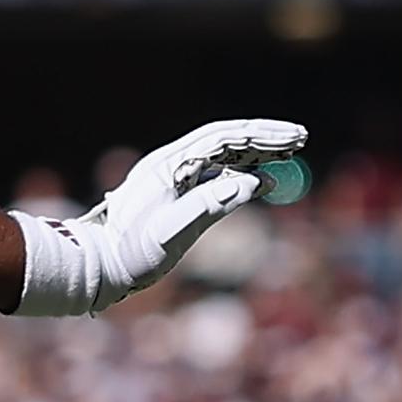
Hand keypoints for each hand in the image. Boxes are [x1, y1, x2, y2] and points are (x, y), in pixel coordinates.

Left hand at [11, 119, 308, 316]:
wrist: (100, 265)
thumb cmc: (131, 252)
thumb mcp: (173, 231)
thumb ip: (212, 204)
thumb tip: (253, 184)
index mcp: (171, 164)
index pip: (224, 138)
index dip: (260, 135)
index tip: (291, 137)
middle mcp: (174, 164)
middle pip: (227, 141)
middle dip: (264, 138)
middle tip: (301, 138)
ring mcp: (175, 179)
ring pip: (223, 157)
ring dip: (256, 153)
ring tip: (290, 150)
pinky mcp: (178, 197)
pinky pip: (215, 178)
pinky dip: (241, 175)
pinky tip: (263, 179)